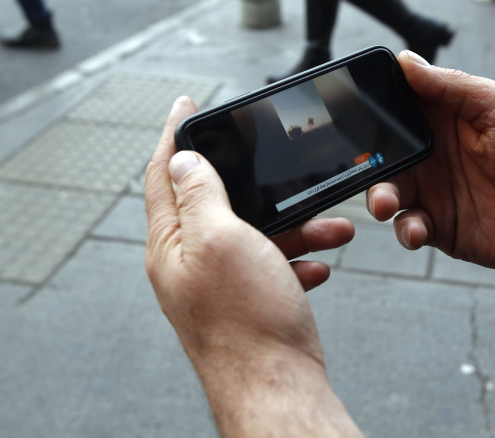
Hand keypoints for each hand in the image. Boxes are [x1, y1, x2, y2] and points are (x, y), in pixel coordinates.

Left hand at [145, 97, 360, 436]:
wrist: (277, 390)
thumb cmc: (247, 322)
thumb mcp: (221, 239)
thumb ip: (200, 194)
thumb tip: (181, 159)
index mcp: (172, 244)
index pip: (163, 173)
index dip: (174, 133)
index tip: (186, 104)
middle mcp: (190, 263)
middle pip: (218, 201)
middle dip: (257, 183)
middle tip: (273, 161)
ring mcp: (219, 285)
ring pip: (256, 234)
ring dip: (293, 225)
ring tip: (331, 227)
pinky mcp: (248, 303)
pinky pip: (272, 266)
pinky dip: (296, 258)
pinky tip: (318, 264)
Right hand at [367, 51, 494, 269]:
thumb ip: (452, 87)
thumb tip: (405, 60)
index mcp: (442, 119)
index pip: (396, 108)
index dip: (372, 108)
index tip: (351, 109)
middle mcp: (431, 154)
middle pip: (381, 154)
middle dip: (366, 160)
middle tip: (364, 166)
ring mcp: (433, 192)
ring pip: (388, 191)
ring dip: (379, 197)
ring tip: (386, 204)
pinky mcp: (439, 226)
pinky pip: (408, 227)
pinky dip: (405, 229)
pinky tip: (418, 229)